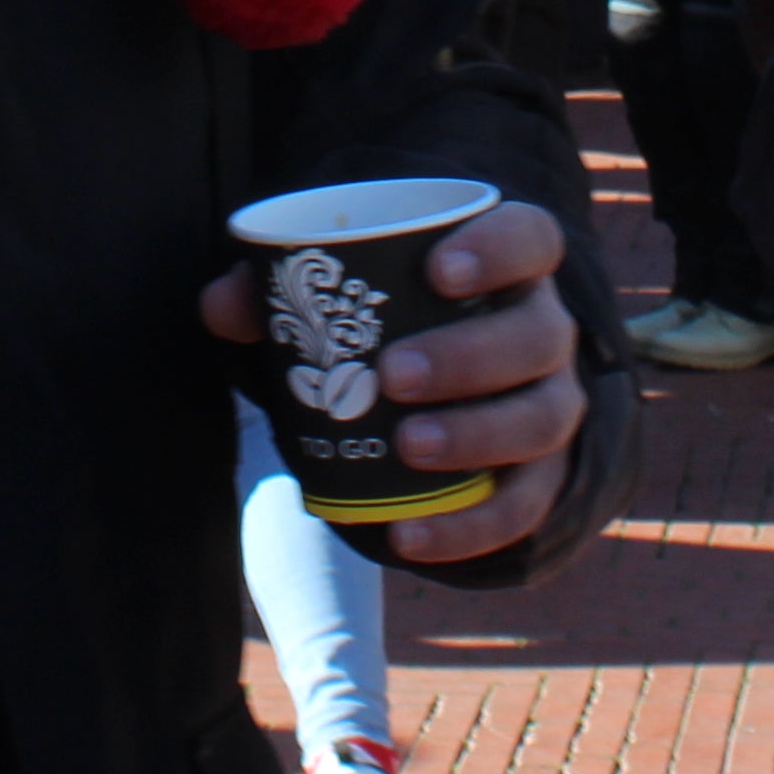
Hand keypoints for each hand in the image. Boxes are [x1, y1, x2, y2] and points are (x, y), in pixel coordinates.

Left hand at [202, 198, 586, 565]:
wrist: (437, 387)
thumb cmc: (388, 320)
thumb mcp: (342, 294)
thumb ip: (281, 289)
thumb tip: (222, 305)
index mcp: (510, 267)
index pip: (531, 238)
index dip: (497, 249)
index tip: (436, 270)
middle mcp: (546, 331)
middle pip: (538, 337)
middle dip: (470, 357)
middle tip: (394, 375)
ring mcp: (551, 404)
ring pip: (542, 420)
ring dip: (477, 436)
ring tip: (406, 446)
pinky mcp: (540, 476)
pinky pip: (523, 507)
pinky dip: (469, 527)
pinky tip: (409, 534)